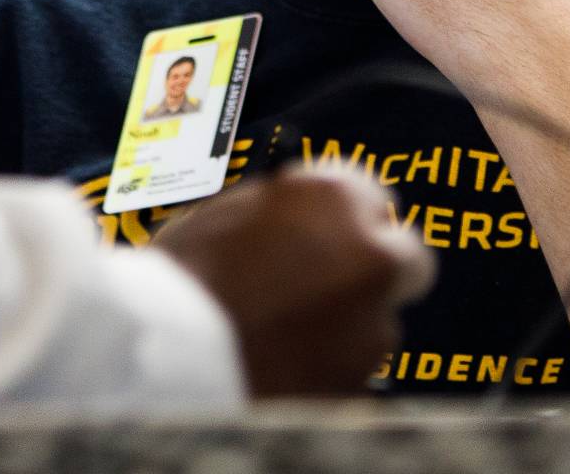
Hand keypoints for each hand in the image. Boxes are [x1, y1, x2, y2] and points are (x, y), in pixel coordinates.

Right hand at [152, 162, 434, 396]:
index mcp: (334, 197)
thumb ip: (286, 213)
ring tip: (287, 332)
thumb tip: (300, 225)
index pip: (369, 191)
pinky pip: (355, 364)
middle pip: (402, 257)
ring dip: (348, 320)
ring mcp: (372, 323)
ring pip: (379, 317)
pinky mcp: (360, 379)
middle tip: (330, 282)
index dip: (345, 215)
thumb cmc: (185, 274)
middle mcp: (371, 253)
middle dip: (374, 267)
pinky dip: (330, 363)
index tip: (329, 231)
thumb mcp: (233, 213)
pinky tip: (286, 361)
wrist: (166, 352)